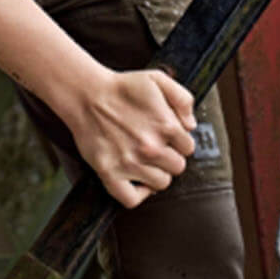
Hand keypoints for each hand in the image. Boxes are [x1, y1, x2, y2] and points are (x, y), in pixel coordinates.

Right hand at [64, 66, 197, 208]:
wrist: (87, 95)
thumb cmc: (122, 87)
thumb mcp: (158, 79)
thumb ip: (183, 98)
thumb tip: (191, 125)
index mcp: (166, 125)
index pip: (188, 148)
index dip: (180, 142)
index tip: (169, 139)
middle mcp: (151, 147)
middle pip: (177, 167)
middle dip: (170, 158)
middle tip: (157, 149)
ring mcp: (130, 163)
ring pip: (161, 184)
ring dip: (157, 174)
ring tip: (147, 162)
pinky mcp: (110, 174)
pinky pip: (132, 199)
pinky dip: (138, 194)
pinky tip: (137, 181)